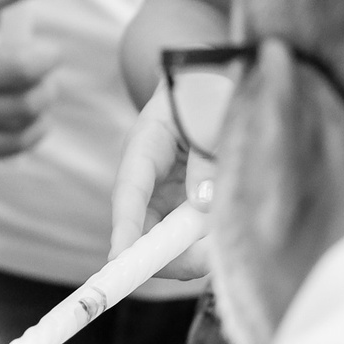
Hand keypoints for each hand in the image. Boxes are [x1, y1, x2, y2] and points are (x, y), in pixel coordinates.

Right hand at [108, 90, 212, 288]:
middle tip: (208, 261)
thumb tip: (203, 204)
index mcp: (145, 144)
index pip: (130, 190)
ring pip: (167, 238)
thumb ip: (206, 156)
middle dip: (169, 253)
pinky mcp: (184, 203)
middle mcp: (149, 177)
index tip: (119, 257)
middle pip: (145, 227)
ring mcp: (165, 192)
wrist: (212, 82)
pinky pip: (188, 235)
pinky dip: (204, 246)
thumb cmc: (207, 90)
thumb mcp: (210, 113)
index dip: (124, 226)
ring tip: (224, 246)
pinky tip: (223, 240)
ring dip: (192, 253)